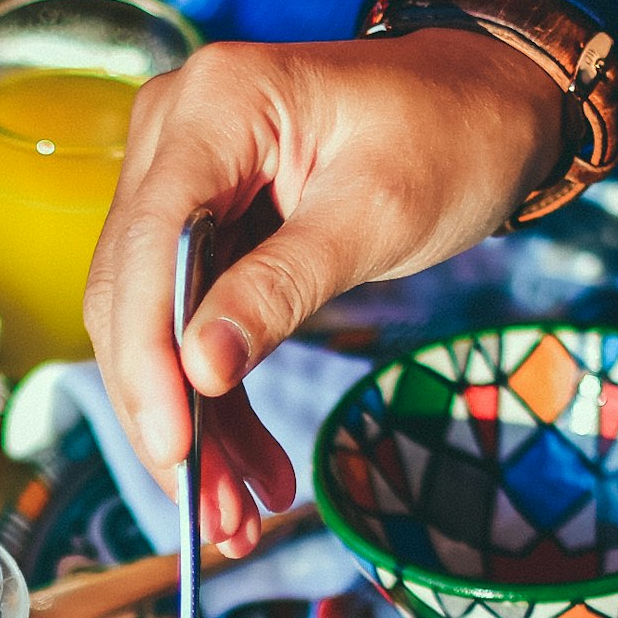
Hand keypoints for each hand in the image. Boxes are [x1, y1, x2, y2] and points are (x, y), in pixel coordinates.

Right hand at [85, 32, 568, 554]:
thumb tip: (201, 368)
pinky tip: (249, 466)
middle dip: (168, 413)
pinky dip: (217, 399)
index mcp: (216, 105)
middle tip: (209, 512)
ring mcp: (182, 178)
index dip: (147, 358)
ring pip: (152, 324)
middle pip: (131, 295)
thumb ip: (283, 288)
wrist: (486, 102)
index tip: (173, 449)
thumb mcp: (377, 215)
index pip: (147, 244)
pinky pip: (190, 322)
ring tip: (235, 514)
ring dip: (192, 425)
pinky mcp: (202, 222)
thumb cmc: (449, 135)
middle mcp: (175, 134)